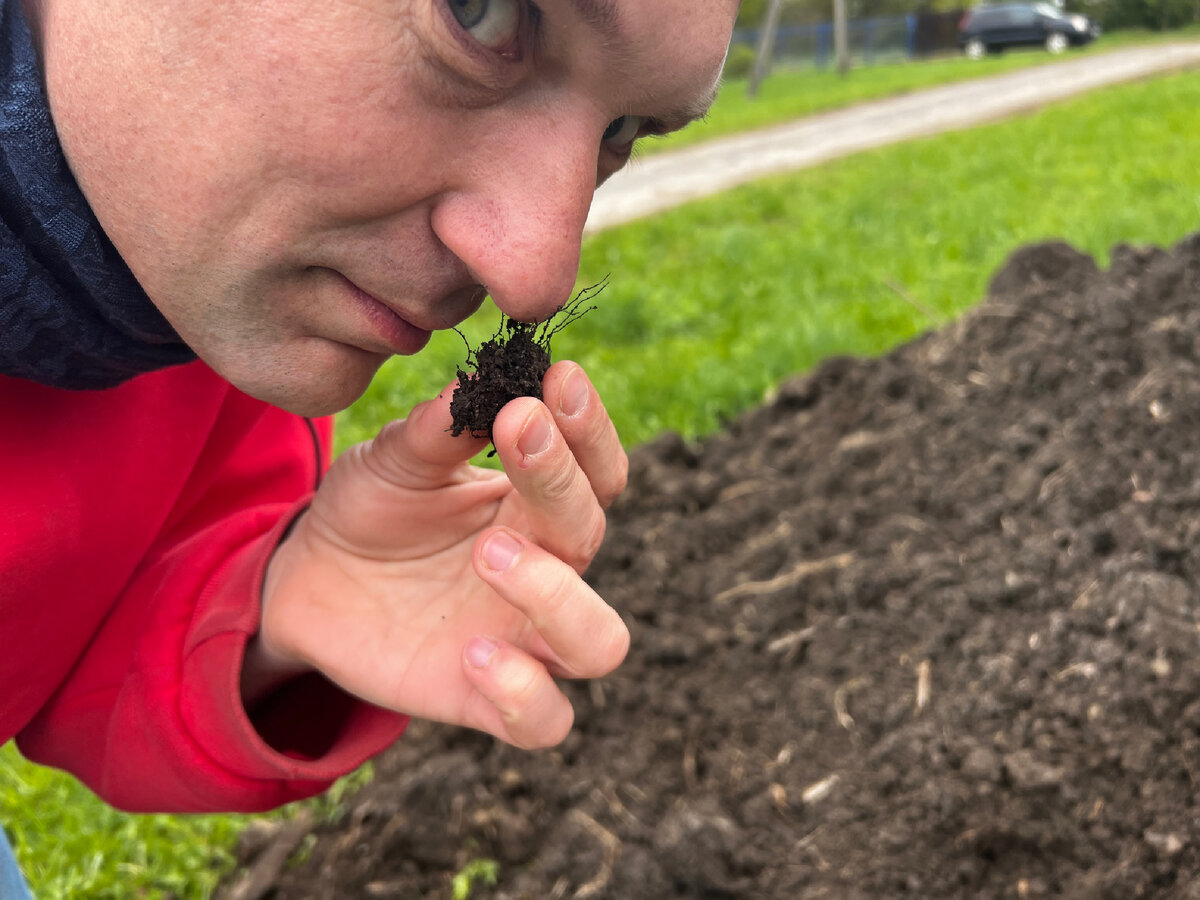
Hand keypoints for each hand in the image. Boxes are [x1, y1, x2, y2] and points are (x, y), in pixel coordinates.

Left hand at [247, 361, 629, 748]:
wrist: (309, 578)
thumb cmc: (370, 508)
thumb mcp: (396, 457)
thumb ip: (440, 428)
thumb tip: (486, 380)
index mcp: (536, 507)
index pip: (597, 472)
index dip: (590, 428)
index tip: (560, 377)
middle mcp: (546, 572)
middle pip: (592, 536)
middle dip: (561, 481)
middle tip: (518, 430)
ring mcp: (520, 640)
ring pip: (598, 643)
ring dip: (556, 596)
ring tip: (489, 553)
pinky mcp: (484, 700)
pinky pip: (544, 721)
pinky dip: (524, 694)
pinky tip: (472, 655)